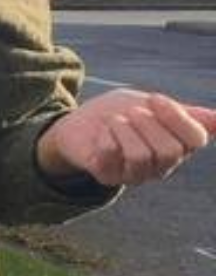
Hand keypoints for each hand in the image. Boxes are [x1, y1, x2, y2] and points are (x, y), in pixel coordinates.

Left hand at [38, 89, 215, 187]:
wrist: (79, 122)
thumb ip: (186, 113)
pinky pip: (111, 155)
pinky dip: (105, 136)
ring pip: (141, 156)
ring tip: (114, 122)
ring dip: (124, 129)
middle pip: (170, 150)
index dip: (176, 116)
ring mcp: (135, 175)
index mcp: (179, 146)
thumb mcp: (154, 105)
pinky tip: (101, 134)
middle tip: (131, 113)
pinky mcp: (107, 176)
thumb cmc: (122, 113)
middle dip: (147, 123)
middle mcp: (162, 166)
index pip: (196, 139)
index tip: (154, 99)